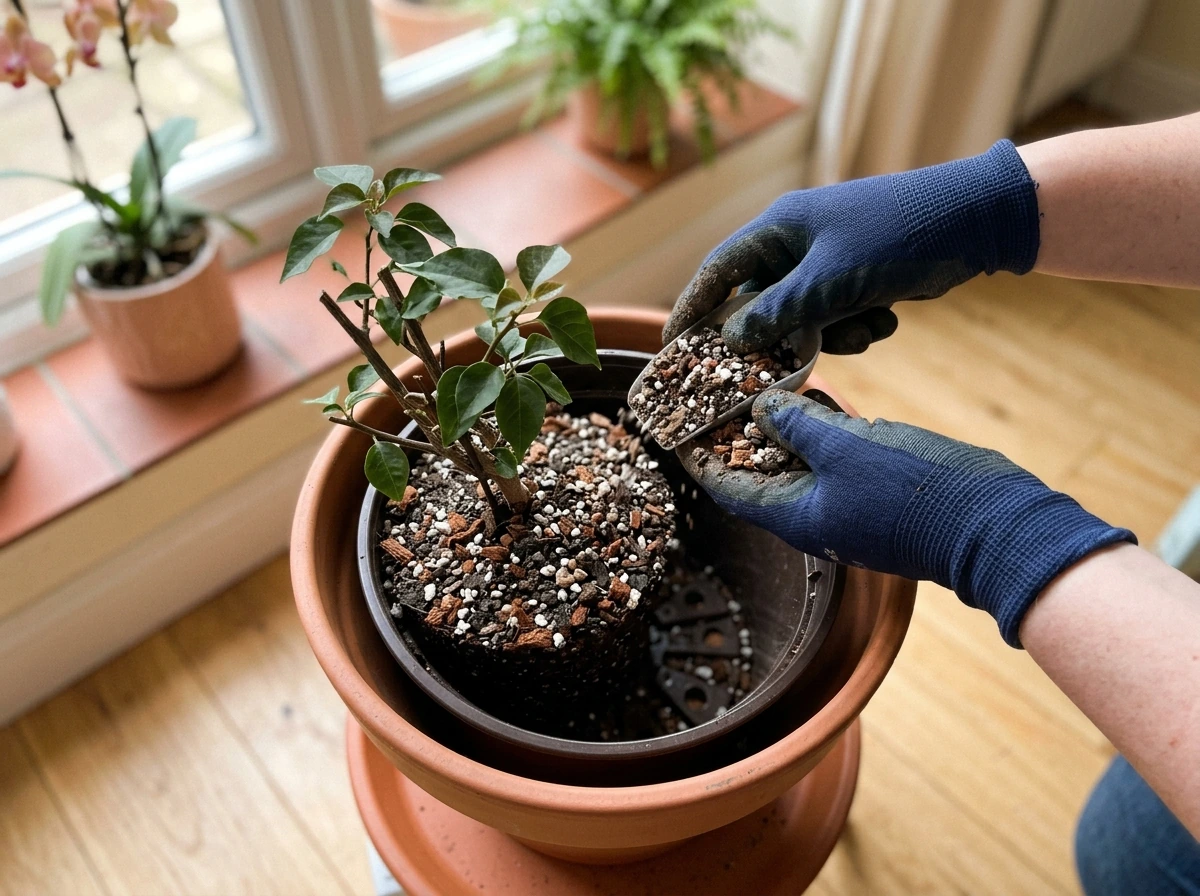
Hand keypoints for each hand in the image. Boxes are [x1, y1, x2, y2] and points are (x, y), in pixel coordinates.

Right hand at [664, 140, 1040, 353]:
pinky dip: (855, 326)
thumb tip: (730, 339)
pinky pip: (836, 315)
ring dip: (827, 335)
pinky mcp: (857, 276)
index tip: (674, 346)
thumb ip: (777, 313)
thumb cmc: (897, 237)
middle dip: (777, 336)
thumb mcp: (830, 282)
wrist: (974, 221)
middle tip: (774, 370)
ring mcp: (828, 259)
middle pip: (761, 300)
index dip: (693, 308)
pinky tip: (885, 320)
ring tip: (864, 330)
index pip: (718, 270)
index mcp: (779, 228)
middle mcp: (797, 241)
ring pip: (802, 316)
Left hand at [679, 390, 1134, 646]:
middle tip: (721, 394)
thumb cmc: (913, 492)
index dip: (702, 458)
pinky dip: (820, 432)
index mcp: (795, 516)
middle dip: (739, 436)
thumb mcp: (845, 448)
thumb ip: (798, 426)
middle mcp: (816, 515)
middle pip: (760, 474)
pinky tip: (817, 398)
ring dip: (781, 429)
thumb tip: (760, 408)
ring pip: (800, 464)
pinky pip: (834, 461)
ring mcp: (849, 505)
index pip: (730, 488)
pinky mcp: (878, 491)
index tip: (680, 429)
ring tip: (761, 386)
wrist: (993, 525)